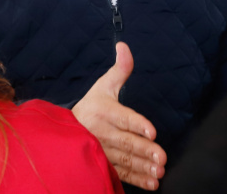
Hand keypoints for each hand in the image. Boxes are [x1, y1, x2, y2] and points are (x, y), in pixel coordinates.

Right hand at [72, 42, 165, 189]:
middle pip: (126, 141)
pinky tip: (151, 182)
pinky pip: (120, 173)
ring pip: (124, 159)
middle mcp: (102, 131)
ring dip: (142, 166)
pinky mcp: (103, 164)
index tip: (152, 132)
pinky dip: (136, 179)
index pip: (124, 118)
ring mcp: (102, 150)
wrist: (64, 130)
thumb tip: (124, 46)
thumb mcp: (103, 86)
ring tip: (159, 170)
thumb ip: (120, 70)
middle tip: (161, 156)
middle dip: (144, 149)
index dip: (138, 125)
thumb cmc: (91, 107)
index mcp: (104, 111)